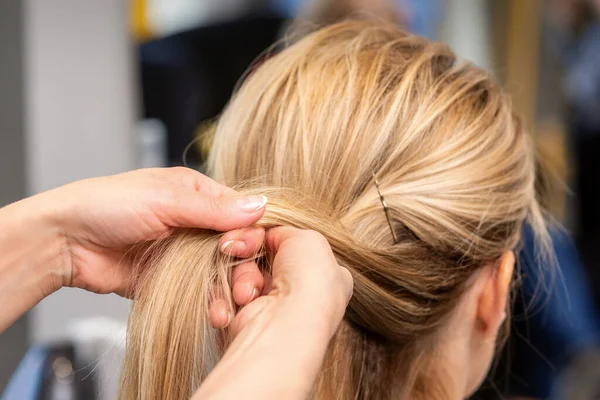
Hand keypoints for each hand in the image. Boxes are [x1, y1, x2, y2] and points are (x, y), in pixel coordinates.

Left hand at [24, 167, 266, 296]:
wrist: (65, 241)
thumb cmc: (108, 204)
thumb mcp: (164, 199)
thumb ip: (213, 209)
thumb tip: (261, 205)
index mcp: (199, 194)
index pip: (241, 214)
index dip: (250, 233)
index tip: (242, 249)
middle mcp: (197, 223)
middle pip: (237, 247)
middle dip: (245, 267)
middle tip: (246, 288)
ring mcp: (186, 254)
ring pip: (223, 272)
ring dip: (232, 288)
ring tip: (233, 305)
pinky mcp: (173, 281)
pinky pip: (202, 292)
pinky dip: (212, 303)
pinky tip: (217, 314)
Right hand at [196, 227, 352, 399]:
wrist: (285, 323)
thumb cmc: (307, 279)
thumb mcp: (308, 237)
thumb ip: (287, 230)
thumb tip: (270, 234)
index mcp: (326, 274)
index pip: (294, 248)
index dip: (275, 239)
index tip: (261, 234)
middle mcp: (304, 293)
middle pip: (262, 259)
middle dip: (247, 255)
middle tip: (240, 251)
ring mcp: (276, 309)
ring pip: (243, 276)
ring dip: (239, 278)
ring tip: (245, 293)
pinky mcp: (250, 322)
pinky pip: (227, 298)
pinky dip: (225, 300)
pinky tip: (234, 306)